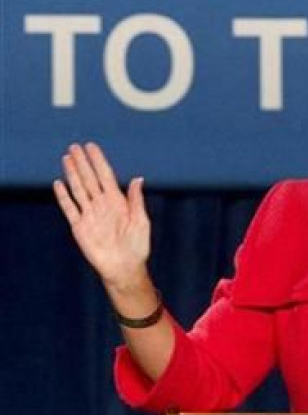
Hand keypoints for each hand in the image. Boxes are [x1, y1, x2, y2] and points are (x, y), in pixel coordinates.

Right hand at [53, 143, 150, 291]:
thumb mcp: (141, 221)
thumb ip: (136, 200)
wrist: (124, 267)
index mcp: (118, 201)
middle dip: (83, 163)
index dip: (98, 161)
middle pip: (90, 179)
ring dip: (72, 174)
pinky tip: (58, 184)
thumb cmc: (137, 246)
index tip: (92, 147)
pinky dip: (63, 196)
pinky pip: (69, 208)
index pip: (105, 176)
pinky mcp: (79, 227)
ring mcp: (90, 215)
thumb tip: (137, 179)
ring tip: (66, 158)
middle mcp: (102, 205)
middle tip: (75, 146)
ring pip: (78, 189)